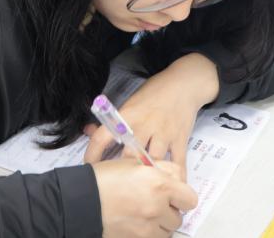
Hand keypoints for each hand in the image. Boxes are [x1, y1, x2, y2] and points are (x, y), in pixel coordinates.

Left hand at [84, 53, 218, 176]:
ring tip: (141, 189)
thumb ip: (113, 120)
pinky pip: (177, 163)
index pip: (103, 136)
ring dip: (147, 176)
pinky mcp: (180, 139)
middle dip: (121, 171)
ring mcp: (164, 133)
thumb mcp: (131, 101)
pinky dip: (175, 178)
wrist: (185, 83)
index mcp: (128, 115)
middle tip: (115, 182)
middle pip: (129, 156)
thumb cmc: (155, 91)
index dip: (93, 154)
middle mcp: (145, 125)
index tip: (90, 166)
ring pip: (152, 162)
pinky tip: (170, 188)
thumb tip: (88, 130)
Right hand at [91, 159, 197, 237]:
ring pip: (167, 232)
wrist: (80, 200)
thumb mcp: (136, 163)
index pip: (190, 199)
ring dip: (160, 224)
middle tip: (154, 203)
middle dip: (169, 211)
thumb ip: (163, 169)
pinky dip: (149, 233)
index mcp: (159, 183)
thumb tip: (178, 179)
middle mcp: (157, 207)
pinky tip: (136, 224)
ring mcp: (147, 227)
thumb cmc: (104, 178)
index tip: (173, 195)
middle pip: (178, 217)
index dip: (182, 196)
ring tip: (143, 214)